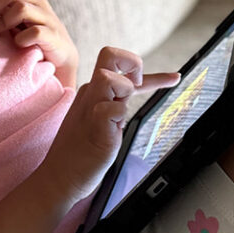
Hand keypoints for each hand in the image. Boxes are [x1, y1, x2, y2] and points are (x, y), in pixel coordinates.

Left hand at [0, 0, 78, 87]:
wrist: (61, 60)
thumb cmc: (33, 39)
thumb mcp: (11, 21)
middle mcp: (38, 2)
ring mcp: (48, 18)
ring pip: (21, 8)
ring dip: (2, 22)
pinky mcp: (54, 35)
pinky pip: (35, 31)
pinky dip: (22, 38)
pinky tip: (17, 44)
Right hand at [43, 47, 180, 204]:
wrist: (60, 177)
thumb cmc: (80, 153)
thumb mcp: (100, 120)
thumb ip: (114, 104)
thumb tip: (130, 94)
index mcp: (91, 92)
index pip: (116, 66)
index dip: (145, 70)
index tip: (173, 78)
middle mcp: (89, 93)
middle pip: (109, 55)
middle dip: (133, 64)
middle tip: (138, 87)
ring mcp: (90, 107)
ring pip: (111, 78)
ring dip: (125, 92)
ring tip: (118, 119)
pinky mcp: (95, 125)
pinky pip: (113, 108)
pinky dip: (119, 115)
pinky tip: (113, 131)